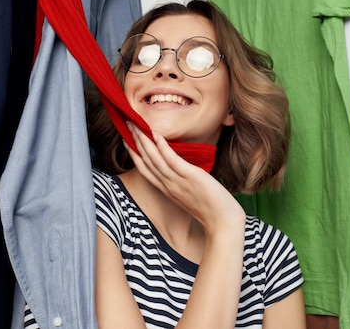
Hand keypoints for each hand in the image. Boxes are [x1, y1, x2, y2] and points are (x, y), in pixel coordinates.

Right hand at [124, 122, 244, 234]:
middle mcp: (168, 185)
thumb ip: (182, 183)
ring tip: (136, 125)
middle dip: (135, 141)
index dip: (134, 154)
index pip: (145, 170)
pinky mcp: (190, 176)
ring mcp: (178, 181)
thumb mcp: (190, 195)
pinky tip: (156, 135)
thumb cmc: (212, 210)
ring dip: (144, 141)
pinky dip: (163, 147)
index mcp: (167, 190)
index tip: (126, 140)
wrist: (223, 223)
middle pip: (146, 161)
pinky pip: (172, 160)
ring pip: (155, 159)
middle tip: (127, 125)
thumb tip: (183, 170)